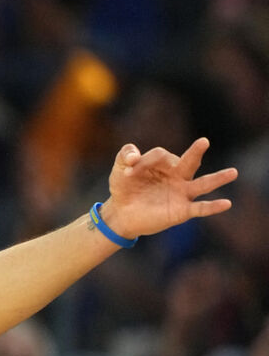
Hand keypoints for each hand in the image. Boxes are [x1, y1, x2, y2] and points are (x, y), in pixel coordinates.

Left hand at [99, 137, 236, 240]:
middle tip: (203, 142)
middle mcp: (178, 176)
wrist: (121, 213)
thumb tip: (134, 156)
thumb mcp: (120, 169)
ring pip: (203, 184)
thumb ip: (125, 155)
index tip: (129, 172)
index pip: (161, 155)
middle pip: (189, 162)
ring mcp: (182, 193)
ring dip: (218, 179)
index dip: (144, 162)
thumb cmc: (125, 187)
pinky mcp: (181, 211)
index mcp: (165, 163)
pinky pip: (200, 208)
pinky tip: (226, 204)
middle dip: (195, 152)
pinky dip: (212, 206)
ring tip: (233, 172)